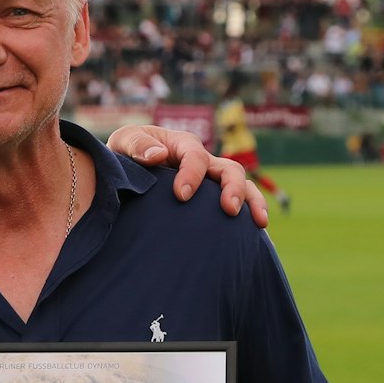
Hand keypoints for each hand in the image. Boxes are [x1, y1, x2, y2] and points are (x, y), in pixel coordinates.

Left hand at [107, 125, 270, 227]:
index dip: (191, 175)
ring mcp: (211, 183)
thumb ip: (136, 144)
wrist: (125, 172)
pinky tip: (257, 240)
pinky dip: (249, 221)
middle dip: (233, 189)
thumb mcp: (124, 142)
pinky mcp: (211, 201)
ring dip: (253, 203)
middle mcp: (204, 162)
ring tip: (260, 224)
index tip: (181, 196)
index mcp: (183, 145)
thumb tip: (158, 155)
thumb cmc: (125, 154)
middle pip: (229, 170)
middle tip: (229, 210)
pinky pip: (237, 208)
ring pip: (242, 187)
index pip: (195, 157)